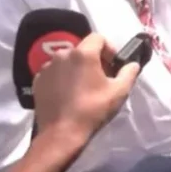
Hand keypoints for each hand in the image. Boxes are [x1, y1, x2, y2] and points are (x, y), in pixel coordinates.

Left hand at [33, 33, 139, 148]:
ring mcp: (47, 67)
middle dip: (93, 59)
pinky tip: (68, 94)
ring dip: (77, 68)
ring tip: (83, 87)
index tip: (112, 66)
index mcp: (83, 53)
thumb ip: (129, 72)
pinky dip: (62, 78)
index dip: (109, 49)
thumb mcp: (119, 91)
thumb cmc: (92, 110)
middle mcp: (62, 54)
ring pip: (67, 60)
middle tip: (101, 78)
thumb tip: (132, 64)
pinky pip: (54, 72)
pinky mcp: (38, 80)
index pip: (98, 38)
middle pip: (82, 49)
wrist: (61, 134)